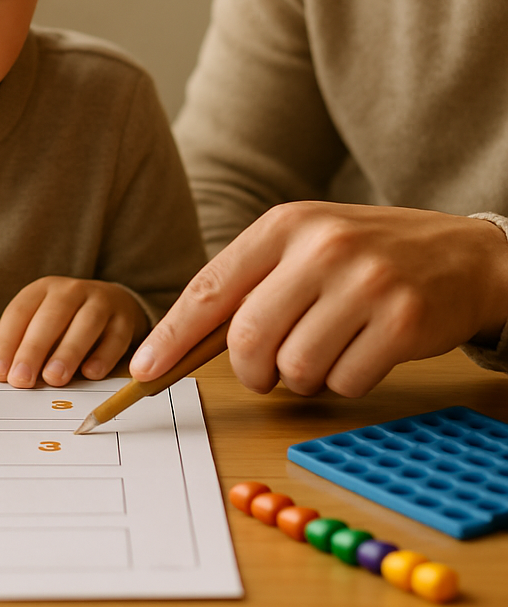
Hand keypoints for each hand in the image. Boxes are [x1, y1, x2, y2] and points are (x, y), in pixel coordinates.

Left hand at [0, 276, 148, 387]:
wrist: (113, 307)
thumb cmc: (62, 323)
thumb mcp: (32, 324)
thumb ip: (6, 334)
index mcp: (42, 289)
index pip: (20, 312)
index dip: (6, 343)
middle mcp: (71, 290)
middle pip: (51, 316)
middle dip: (33, 349)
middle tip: (22, 380)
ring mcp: (101, 302)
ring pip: (85, 323)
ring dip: (68, 351)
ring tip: (53, 378)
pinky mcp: (124, 319)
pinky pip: (116, 335)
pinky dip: (104, 355)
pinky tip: (90, 374)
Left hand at [129, 202, 507, 397]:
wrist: (462, 253)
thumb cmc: (365, 255)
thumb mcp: (303, 246)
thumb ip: (250, 284)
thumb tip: (184, 345)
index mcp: (284, 225)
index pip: (210, 288)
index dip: (171, 336)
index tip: (144, 371)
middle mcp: (320, 248)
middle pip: (247, 339)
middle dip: (248, 372)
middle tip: (265, 373)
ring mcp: (364, 283)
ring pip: (294, 367)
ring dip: (299, 378)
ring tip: (322, 351)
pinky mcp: (401, 321)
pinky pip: (344, 382)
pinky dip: (343, 382)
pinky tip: (361, 351)